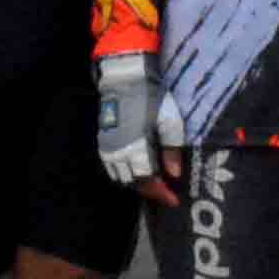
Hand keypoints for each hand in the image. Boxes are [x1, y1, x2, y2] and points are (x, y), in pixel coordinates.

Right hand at [92, 53, 163, 191]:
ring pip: (120, 176)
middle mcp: (119, 151)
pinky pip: (111, 166)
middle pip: (133, 182)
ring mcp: (108, 147)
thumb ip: (171, 149)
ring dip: (136, 182)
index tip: (174, 200)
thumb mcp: (169, 121)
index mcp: (136, 146)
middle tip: (166, 191)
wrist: (124, 77)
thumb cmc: (151, 97)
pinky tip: (137, 167)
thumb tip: (174, 174)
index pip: (148, 180)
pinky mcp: (103, 141)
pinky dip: (125, 172)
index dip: (162, 193)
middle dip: (151, 189)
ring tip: (153, 179)